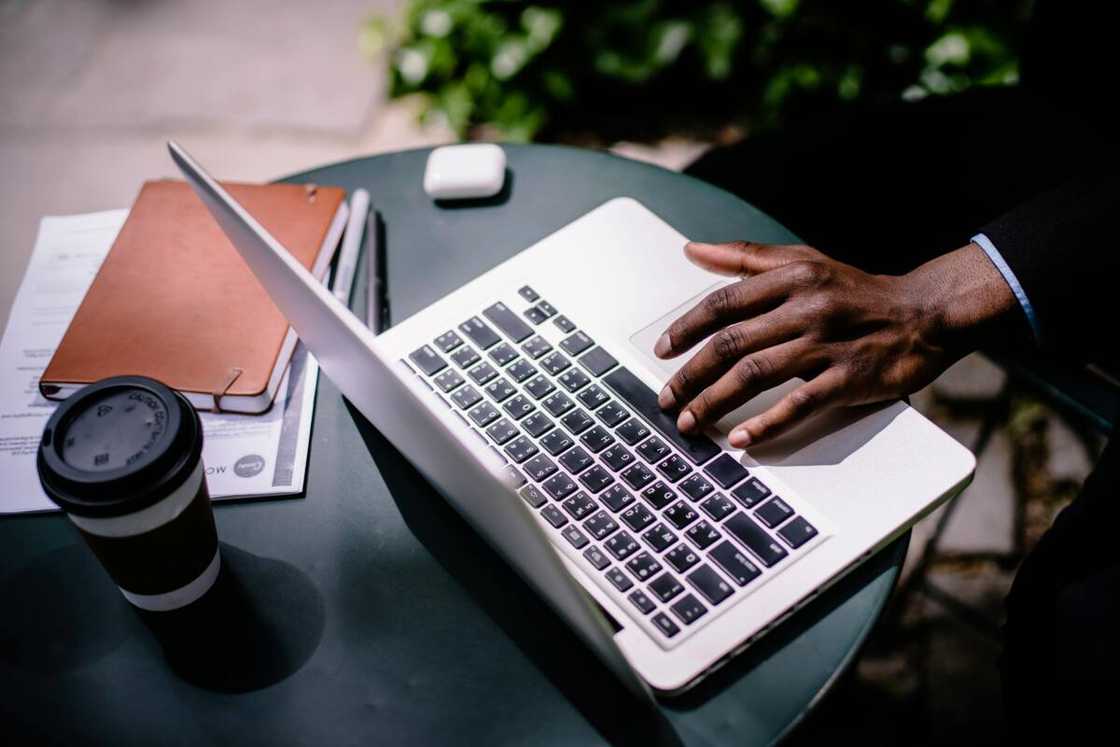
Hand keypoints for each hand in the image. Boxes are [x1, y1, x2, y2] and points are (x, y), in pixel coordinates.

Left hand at [655, 240, 1017, 447]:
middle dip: (691, 375)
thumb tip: (691, 250)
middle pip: (731, 343)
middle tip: (667, 400)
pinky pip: (799, 403)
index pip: (723, 304)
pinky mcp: (849, 377)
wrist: (925, 314)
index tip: (662, 353)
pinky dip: (766, 422)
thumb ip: (744, 257)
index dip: (686, 329)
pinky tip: (741, 440)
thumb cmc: (856, 292)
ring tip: (690, 423)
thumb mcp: (803, 262)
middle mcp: (806, 306)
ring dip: (715, 401)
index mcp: (791, 277)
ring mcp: (827, 343)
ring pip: (756, 373)